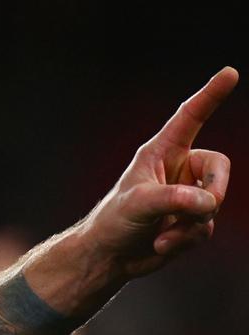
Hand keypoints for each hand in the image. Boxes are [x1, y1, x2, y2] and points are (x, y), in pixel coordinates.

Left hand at [80, 67, 236, 278]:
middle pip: (219, 168)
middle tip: (199, 209)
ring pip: (214, 203)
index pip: (190, 118)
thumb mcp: (138, 204)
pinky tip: (161, 245)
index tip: (229, 72)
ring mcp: (188, 196)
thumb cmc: (113, 222)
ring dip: (191, 224)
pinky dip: (186, 239)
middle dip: (214, 192)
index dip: (210, 96)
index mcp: (161, 152)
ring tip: (161, 235)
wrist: (109, 257)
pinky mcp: (192, 220)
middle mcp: (179, 170)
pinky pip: (206, 227)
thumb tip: (207, 202)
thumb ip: (173, 199)